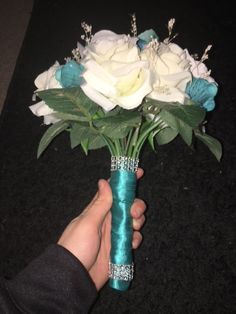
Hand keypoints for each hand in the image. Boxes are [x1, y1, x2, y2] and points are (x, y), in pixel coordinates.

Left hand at [58, 168, 145, 289]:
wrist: (75, 277)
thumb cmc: (77, 246)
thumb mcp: (87, 223)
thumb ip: (99, 204)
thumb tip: (103, 181)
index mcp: (98, 210)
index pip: (113, 191)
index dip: (125, 181)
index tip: (138, 172)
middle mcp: (107, 219)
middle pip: (128, 205)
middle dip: (136, 206)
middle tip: (135, 213)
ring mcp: (114, 234)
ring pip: (133, 221)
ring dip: (138, 222)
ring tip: (133, 228)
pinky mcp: (120, 248)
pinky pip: (133, 239)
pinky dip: (136, 239)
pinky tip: (132, 244)